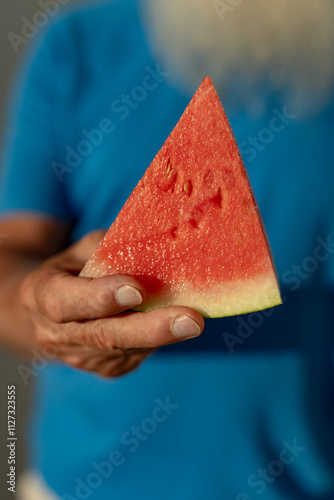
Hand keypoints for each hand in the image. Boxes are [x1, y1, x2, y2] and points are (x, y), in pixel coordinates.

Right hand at [20, 231, 203, 376]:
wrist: (50, 311)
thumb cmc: (73, 269)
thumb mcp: (82, 249)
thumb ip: (110, 250)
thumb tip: (157, 242)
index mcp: (41, 295)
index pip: (66, 302)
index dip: (101, 298)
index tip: (137, 290)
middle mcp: (57, 334)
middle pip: (105, 336)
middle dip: (151, 329)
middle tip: (190, 321)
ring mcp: (81, 357)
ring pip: (127, 349)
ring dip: (164, 336)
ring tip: (196, 321)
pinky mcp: (105, 369)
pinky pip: (136, 355)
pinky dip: (160, 339)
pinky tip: (179, 324)